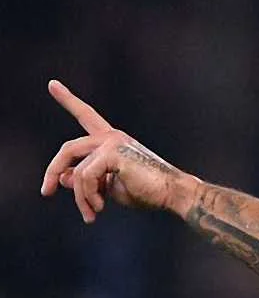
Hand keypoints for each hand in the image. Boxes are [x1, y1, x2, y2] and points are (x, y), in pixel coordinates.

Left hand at [40, 80, 193, 222]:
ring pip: (77, 171)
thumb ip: (87, 179)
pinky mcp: (113, 153)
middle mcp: (111, 136)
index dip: (68, 100)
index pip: (86, 116)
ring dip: (81, 197)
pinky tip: (100, 207)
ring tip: (92, 213)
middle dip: (52, 171)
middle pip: (69, 149)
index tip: (52, 84)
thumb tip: (62, 178)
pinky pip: (86, 177)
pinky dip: (89, 195)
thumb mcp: (110, 187)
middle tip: (45, 192)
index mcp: (112, 141)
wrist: (173, 194)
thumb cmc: (148, 192)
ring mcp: (112, 142)